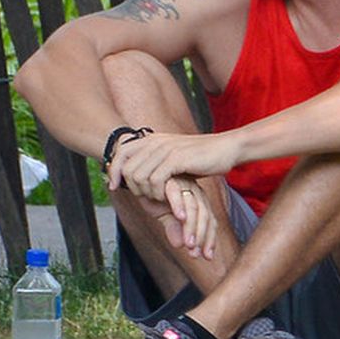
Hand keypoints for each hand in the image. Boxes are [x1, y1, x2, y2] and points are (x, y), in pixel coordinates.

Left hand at [108, 130, 241, 201]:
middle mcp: (156, 141)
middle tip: (146, 199)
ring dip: (147, 193)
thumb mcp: (173, 156)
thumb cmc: (200, 157)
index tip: (114, 187)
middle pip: (128, 168)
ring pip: (139, 176)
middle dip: (133, 188)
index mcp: (152, 139)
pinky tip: (167, 199)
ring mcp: (165, 149)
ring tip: (160, 199)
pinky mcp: (177, 159)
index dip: (114, 170)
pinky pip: (155, 180)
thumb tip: (134, 173)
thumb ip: (155, 161)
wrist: (225, 149)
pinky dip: (157, 194)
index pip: (122, 152)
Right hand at [153, 177, 218, 260]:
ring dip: (191, 226)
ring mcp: (183, 184)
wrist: (139, 176)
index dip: (209, 239)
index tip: (207, 257)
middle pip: (203, 215)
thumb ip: (173, 227)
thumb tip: (179, 245)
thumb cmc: (154, 194)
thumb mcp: (163, 214)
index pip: (209, 221)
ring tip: (189, 243)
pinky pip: (176, 192)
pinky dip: (179, 205)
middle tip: (194, 253)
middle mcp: (194, 191)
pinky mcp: (170, 178)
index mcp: (197, 200)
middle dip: (201, 236)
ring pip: (193, 206)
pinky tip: (179, 217)